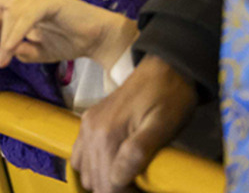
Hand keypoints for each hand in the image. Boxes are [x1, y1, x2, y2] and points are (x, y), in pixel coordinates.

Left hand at [0, 0, 137, 70]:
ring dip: (5, 40)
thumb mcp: (37, 52)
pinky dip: (17, 34)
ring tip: (3, 59)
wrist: (97, 39)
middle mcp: (23, 0)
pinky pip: (26, 18)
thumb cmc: (68, 41)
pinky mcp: (49, 1)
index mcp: (17, 11)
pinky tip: (11, 49)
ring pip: (9, 16)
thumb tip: (6, 52)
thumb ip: (20, 50)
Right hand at [70, 55, 197, 192]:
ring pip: (85, 173)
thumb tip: (117, 179)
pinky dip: (92, 169)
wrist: (165, 67)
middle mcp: (91, 132)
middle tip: (140, 187)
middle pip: (96, 182)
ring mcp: (87, 125)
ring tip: (129, 183)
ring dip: (104, 184)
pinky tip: (110, 170)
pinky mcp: (88, 121)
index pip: (108, 186)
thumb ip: (138, 152)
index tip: (145, 191)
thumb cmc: (170, 99)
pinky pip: (79, 155)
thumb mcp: (162, 127)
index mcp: (107, 135)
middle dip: (115, 191)